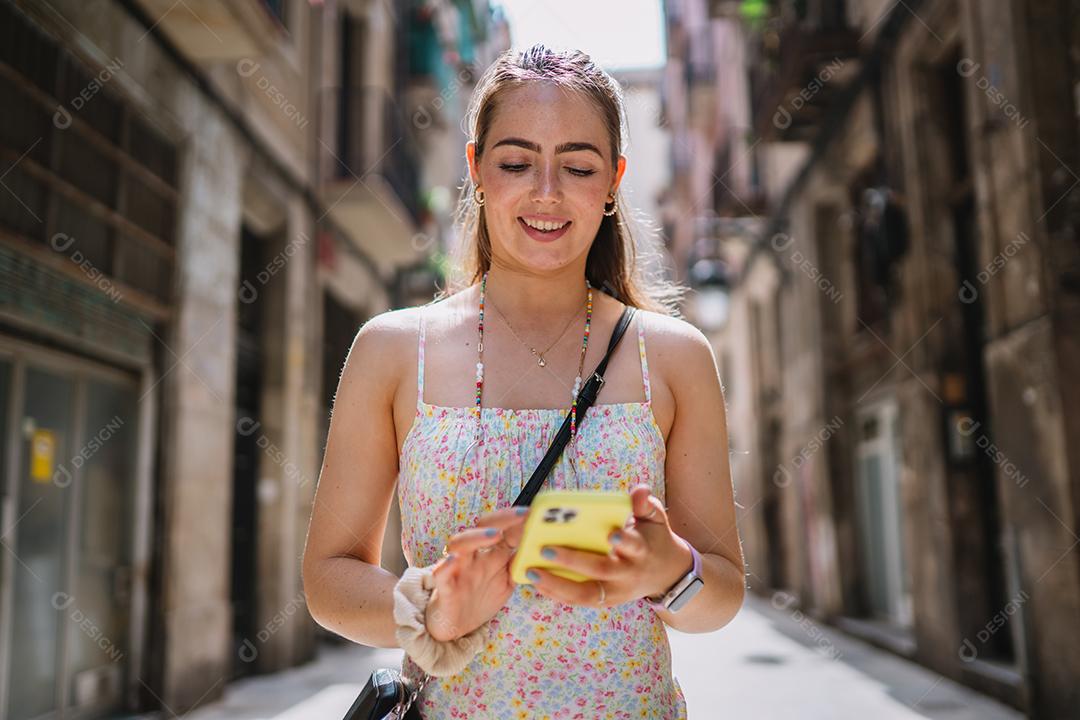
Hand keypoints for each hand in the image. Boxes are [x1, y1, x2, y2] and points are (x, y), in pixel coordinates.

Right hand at [425, 506, 528, 640]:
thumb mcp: (506, 582)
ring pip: (460, 544)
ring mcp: (458, 569)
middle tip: (523, 515)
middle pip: (482, 527)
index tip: (538, 513)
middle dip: (502, 519)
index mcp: (491, 554)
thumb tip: (545, 550)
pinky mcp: (444, 587)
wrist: (455, 627)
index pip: (505, 529)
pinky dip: (446, 565)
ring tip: (495, 534)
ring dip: (477, 537)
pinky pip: (441, 573)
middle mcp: (474, 556)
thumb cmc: (480, 599)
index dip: (521, 520)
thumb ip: (520, 565)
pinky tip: (453, 560)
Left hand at [524, 484, 693, 607]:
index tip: (609, 533)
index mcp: (641, 550)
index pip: (632, 545)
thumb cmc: (652, 538)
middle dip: (573, 561)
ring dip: (557, 585)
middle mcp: (628, 573)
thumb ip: (644, 504)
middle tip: (546, 548)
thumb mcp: (654, 518)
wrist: (666, 573)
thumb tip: (640, 490)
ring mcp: (616, 591)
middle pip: (601, 570)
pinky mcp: (605, 601)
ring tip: (531, 571)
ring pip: (586, 593)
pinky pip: (579, 600)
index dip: (622, 540)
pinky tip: (537, 582)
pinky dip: (557, 593)